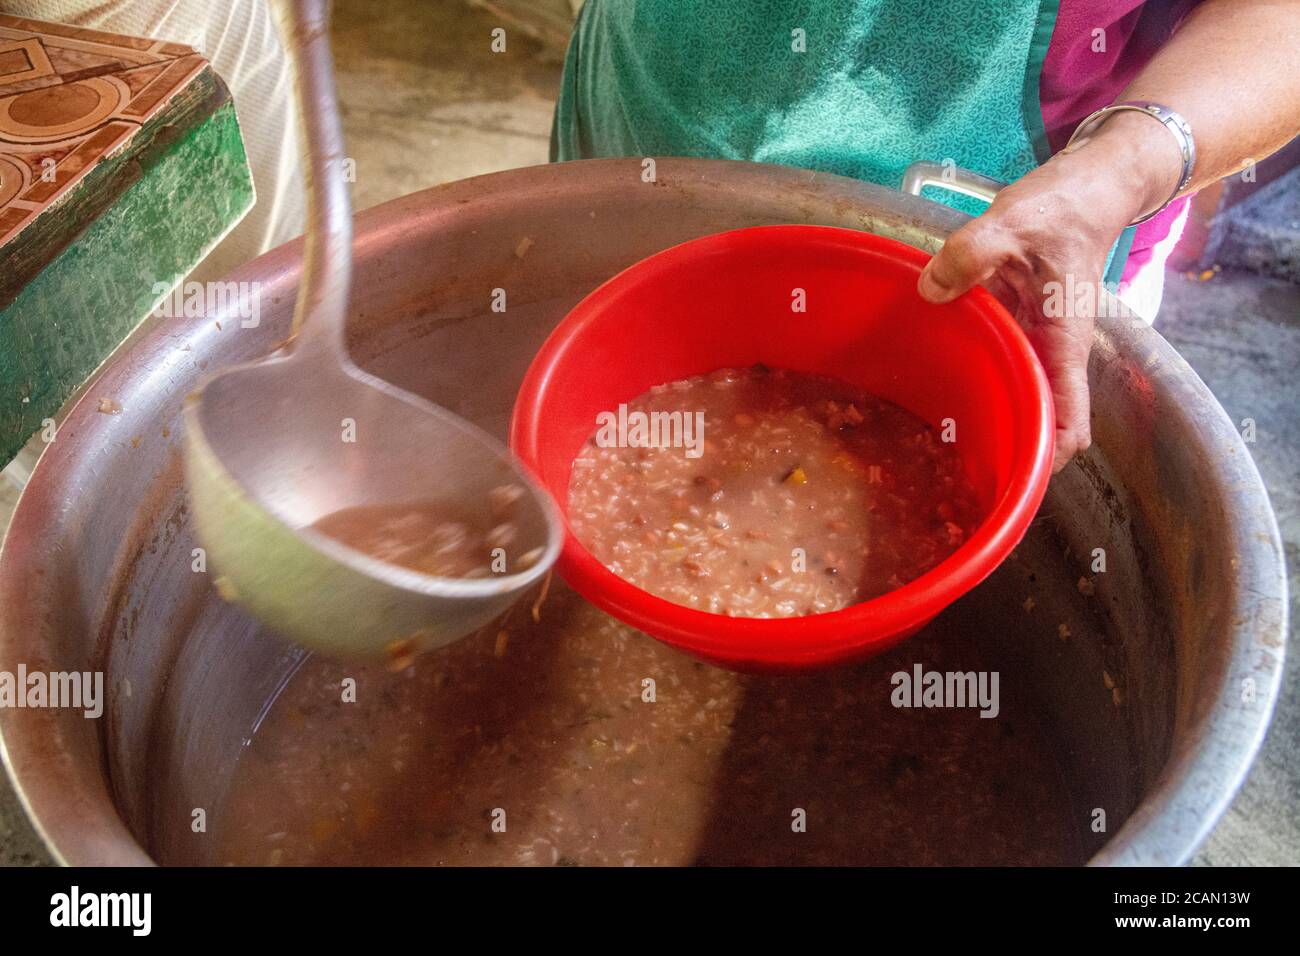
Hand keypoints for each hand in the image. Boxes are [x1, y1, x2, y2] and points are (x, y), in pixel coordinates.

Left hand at [915, 113, 1181, 471]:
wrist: (1090, 185)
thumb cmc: (1065, 206)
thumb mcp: (1014, 221)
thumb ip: (971, 254)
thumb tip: (930, 290)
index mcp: (1063, 342)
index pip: (1070, 425)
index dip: (1045, 461)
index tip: (1010, 479)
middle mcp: (1051, 350)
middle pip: (1036, 420)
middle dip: (1003, 445)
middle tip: (947, 466)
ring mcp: (1034, 338)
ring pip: (1014, 391)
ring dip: (984, 409)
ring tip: (928, 433)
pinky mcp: (1017, 321)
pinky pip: (996, 357)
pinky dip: (971, 367)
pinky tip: (928, 368)